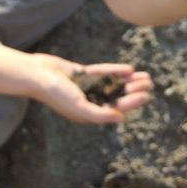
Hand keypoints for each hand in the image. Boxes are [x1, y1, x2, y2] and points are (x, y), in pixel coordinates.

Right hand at [29, 53, 153, 123]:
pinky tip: (128, 69)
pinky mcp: (81, 74)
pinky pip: (102, 73)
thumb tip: (120, 118)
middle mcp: (88, 101)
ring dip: (128, 81)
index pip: (115, 108)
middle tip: (150, 83)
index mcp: (88, 113)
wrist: (36, 73)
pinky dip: (115, 72)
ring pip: (112, 84)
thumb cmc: (55, 93)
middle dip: (134, 90)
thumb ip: (99, 114)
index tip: (146, 95)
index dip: (132, 102)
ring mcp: (85, 87)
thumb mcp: (79, 106)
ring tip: (144, 76)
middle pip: (117, 96)